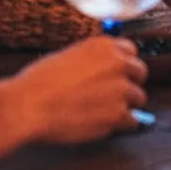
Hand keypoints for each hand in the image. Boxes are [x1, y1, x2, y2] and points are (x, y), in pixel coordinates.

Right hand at [9, 36, 148, 143]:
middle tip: (115, 92)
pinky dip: (122, 123)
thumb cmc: (40, 81)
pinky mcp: (118, 116)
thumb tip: (102, 70)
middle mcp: (118, 64)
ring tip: (106, 109)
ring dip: (126, 103)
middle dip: (130, 82)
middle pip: (140, 72)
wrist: (30, 104)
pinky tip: (106, 121)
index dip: (124, 63)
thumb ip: (93, 60)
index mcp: (104, 46)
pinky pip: (133, 120)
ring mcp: (121, 90)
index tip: (119, 72)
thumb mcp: (69, 55)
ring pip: (138, 97)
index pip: (131, 50)